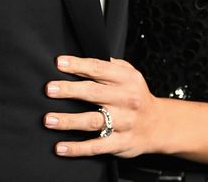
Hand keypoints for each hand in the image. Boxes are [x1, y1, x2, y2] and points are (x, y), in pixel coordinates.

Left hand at [44, 55, 163, 157]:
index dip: (78, 65)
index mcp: (127, 80)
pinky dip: (77, 148)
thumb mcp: (131, 75)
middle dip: (69, 90)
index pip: (100, 69)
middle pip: (93, 93)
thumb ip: (111, 66)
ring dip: (68, 121)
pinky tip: (61, 147)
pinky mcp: (120, 143)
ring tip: (49, 119)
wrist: (158, 125)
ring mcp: (123, 123)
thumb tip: (84, 60)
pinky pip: (96, 146)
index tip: (60, 63)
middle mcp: (126, 100)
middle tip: (50, 89)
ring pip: (92, 121)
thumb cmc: (138, 96)